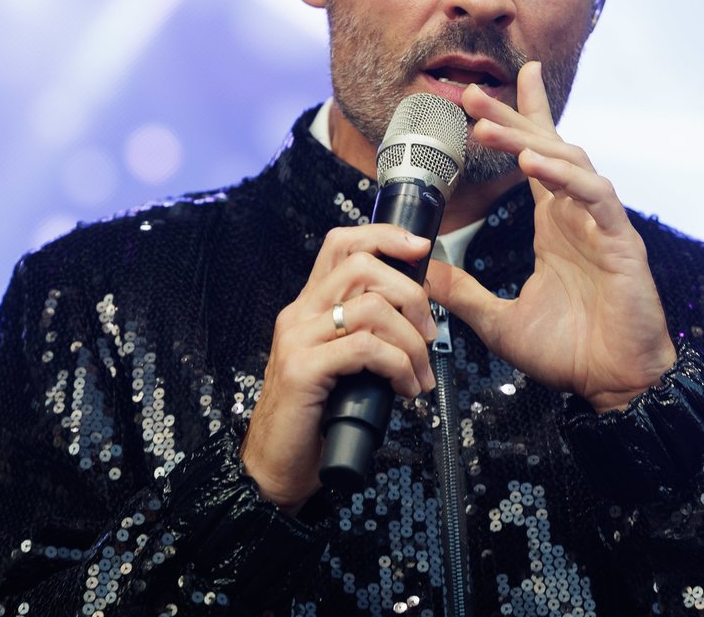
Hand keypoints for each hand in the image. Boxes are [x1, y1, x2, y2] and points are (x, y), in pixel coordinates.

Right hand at [241, 225, 437, 512]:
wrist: (275, 467)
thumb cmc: (315, 419)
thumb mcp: (343, 365)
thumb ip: (365, 334)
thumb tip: (417, 316)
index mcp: (309, 307)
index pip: (341, 244)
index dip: (384, 236)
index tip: (420, 247)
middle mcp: (299, 314)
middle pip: (362, 266)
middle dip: (410, 294)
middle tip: (428, 332)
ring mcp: (297, 340)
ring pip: (371, 308)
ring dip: (411, 342)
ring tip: (419, 374)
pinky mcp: (302, 369)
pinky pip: (365, 348)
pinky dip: (397, 365)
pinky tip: (404, 388)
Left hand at [429, 61, 676, 411]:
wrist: (613, 385)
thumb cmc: (569, 353)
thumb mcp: (497, 320)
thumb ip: (462, 292)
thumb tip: (422, 269)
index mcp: (554, 225)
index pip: (534, 158)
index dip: (518, 120)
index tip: (486, 92)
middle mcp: (578, 216)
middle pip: (546, 148)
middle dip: (510, 118)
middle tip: (470, 94)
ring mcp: (601, 225)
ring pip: (568, 163)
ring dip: (527, 141)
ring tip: (486, 127)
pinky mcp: (622, 241)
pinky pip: (595, 196)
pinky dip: (564, 176)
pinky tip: (533, 164)